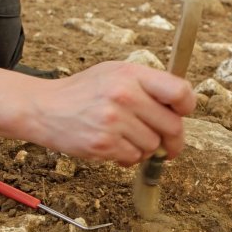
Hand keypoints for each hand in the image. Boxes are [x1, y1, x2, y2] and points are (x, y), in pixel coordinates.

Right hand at [28, 61, 195, 164]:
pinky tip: (114, 146)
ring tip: (126, 138)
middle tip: (169, 145)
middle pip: (172, 126)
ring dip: (145, 148)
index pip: (179, 91)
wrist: (43, 107)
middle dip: (173, 140)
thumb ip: (147, 85)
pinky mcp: (103, 144)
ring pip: (153, 146)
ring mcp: (113, 121)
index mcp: (131, 74)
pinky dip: (128, 158)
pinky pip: (133, 158)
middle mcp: (124, 95)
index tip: (182, 114)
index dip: (187, 107)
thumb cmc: (83, 91)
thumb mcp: (115, 73)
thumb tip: (180, 108)